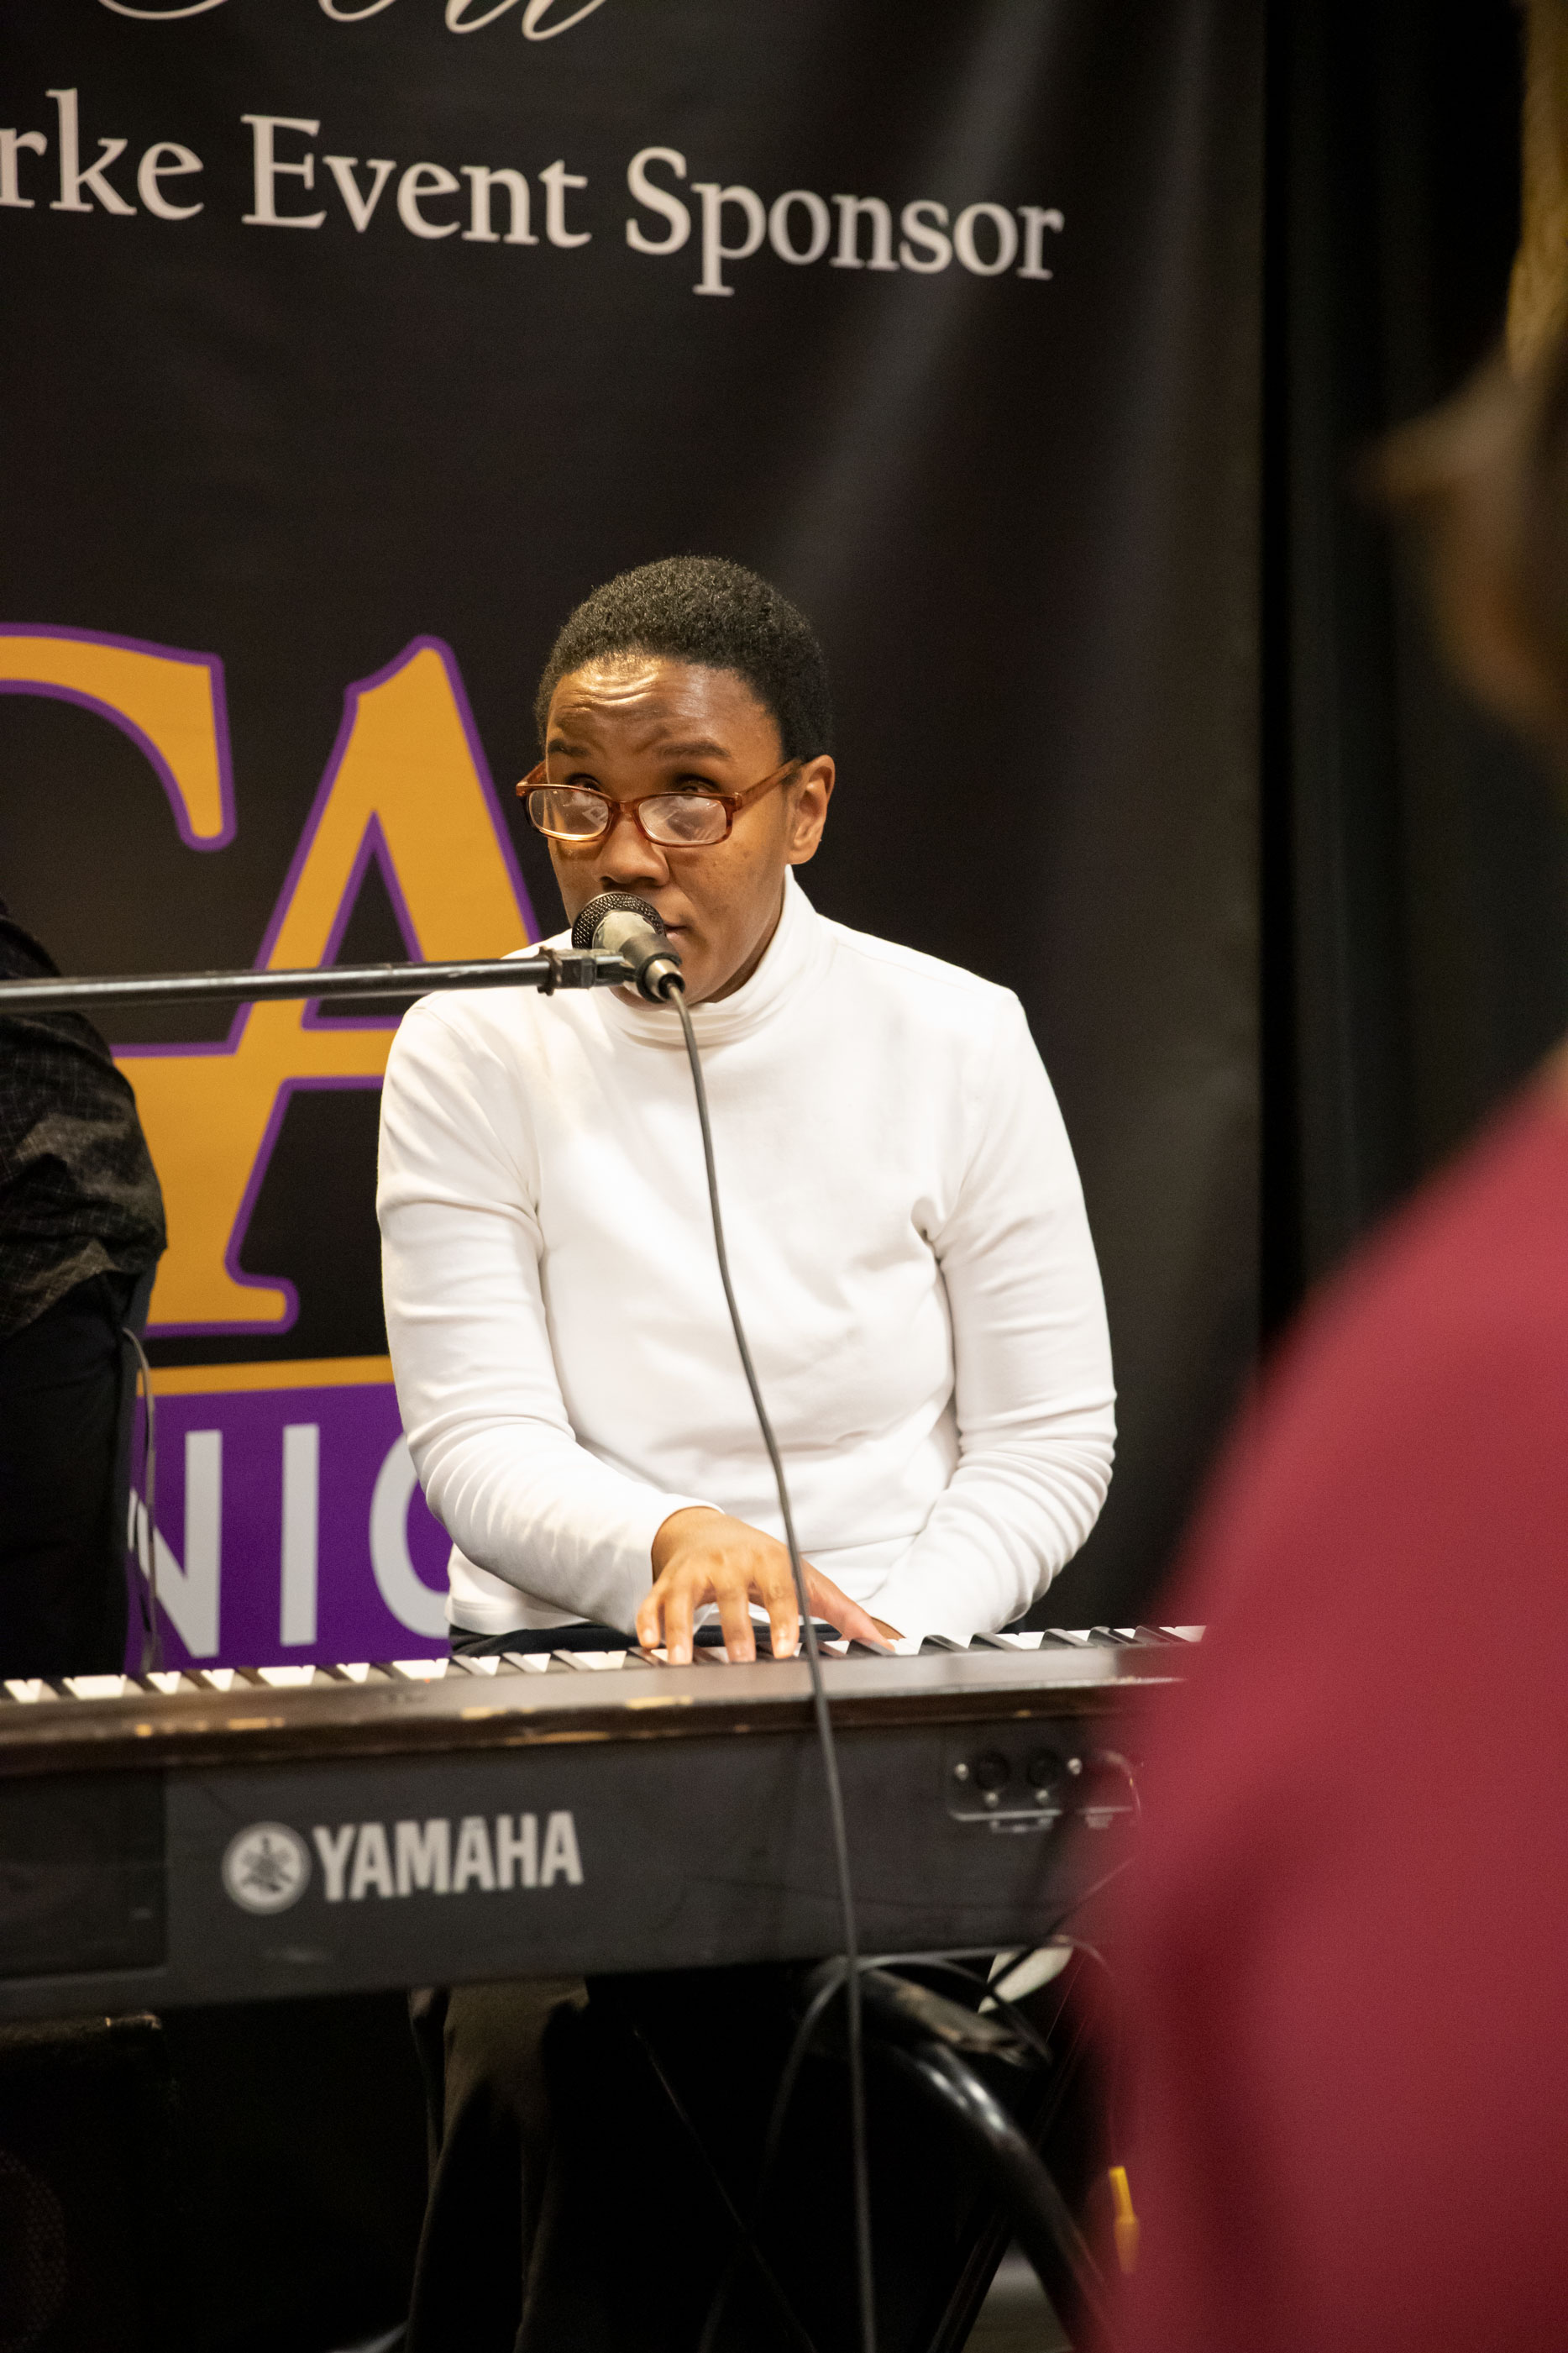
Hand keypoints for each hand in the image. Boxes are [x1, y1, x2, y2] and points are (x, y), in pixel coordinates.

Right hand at [639, 1507, 896, 1663]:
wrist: (705, 1529)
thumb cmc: (759, 1559)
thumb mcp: (802, 1576)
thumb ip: (841, 1611)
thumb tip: (882, 1640)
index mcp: (767, 1560)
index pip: (778, 1589)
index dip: (783, 1618)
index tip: (786, 1648)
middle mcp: (729, 1563)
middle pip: (731, 1594)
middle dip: (734, 1628)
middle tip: (739, 1659)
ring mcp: (693, 1573)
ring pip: (683, 1598)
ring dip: (681, 1629)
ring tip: (680, 1660)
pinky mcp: (665, 1584)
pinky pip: (651, 1602)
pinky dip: (647, 1622)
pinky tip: (649, 1644)